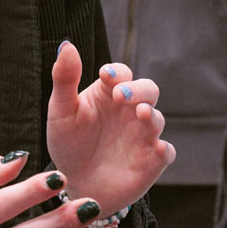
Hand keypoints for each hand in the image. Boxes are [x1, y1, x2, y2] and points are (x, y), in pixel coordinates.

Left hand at [46, 42, 174, 219]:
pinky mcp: (151, 161)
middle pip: (148, 90)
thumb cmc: (68, 142)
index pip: (121, 73)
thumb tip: (67, 44)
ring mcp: (142, 135)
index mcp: (109, 93)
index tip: (105, 75)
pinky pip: (165, 152)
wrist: (74, 183)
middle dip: (139, 89)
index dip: (116, 72)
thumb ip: (65, 78)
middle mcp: (130, 111)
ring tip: (141, 113)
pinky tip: (158, 148)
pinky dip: (165, 149)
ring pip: (157, 118)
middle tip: (123, 95)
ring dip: (151, 114)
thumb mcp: (61, 110)